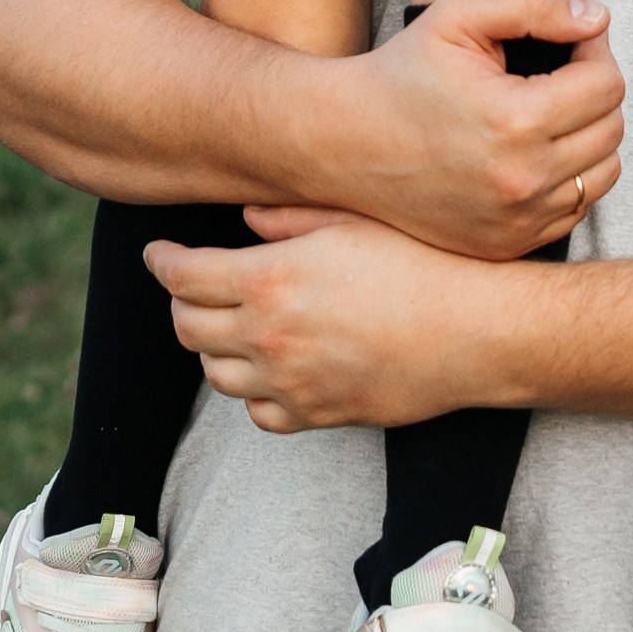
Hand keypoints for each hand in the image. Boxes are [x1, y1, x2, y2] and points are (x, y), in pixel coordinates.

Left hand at [147, 208, 528, 433]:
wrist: (473, 330)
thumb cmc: (418, 260)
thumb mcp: (349, 218)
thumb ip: (286, 215)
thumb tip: (244, 217)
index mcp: (269, 280)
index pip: (184, 277)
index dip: (162, 262)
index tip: (158, 254)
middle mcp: (269, 337)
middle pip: (189, 327)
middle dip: (182, 301)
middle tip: (192, 283)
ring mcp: (291, 384)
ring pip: (218, 375)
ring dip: (214, 346)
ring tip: (232, 322)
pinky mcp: (318, 415)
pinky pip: (260, 414)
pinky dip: (253, 391)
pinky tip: (271, 366)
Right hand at [321, 0, 623, 256]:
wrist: (347, 144)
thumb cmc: (403, 72)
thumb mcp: (459, 14)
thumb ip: (535, 3)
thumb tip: (597, 20)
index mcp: (516, 121)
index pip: (608, 84)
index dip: (592, 52)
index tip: (565, 44)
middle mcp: (524, 181)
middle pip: (611, 129)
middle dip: (593, 92)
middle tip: (554, 73)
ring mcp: (517, 222)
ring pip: (603, 172)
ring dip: (587, 137)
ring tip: (544, 111)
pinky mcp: (509, 245)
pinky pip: (576, 208)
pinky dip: (567, 177)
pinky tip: (531, 151)